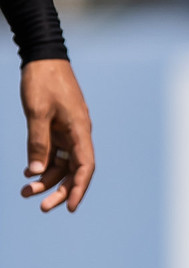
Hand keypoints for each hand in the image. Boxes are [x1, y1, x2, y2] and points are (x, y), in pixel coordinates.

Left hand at [21, 57, 93, 212]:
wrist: (43, 59)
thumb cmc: (43, 83)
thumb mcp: (37, 113)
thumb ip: (37, 143)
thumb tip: (35, 172)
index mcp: (80, 131)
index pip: (84, 166)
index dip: (79, 188)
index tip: (70, 207)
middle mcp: (78, 134)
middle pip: (74, 170)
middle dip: (59, 190)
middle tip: (41, 207)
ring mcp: (68, 132)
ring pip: (61, 164)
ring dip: (45, 179)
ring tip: (25, 192)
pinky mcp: (58, 128)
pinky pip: (53, 153)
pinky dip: (42, 164)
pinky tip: (27, 172)